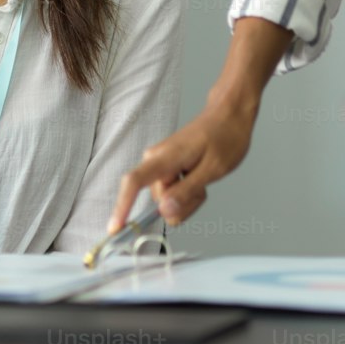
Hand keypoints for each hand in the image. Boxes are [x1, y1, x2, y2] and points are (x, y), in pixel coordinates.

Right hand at [107, 99, 257, 231]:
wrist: (229, 114)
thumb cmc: (225, 136)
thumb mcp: (213, 169)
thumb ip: (187, 191)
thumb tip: (164, 212)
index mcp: (165, 158)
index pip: (134, 182)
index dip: (122, 207)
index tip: (115, 229)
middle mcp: (156, 159)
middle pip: (158, 201)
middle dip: (182, 205)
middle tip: (203, 189)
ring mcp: (160, 162)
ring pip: (166, 199)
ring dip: (188, 198)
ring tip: (203, 176)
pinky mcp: (166, 166)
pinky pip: (171, 191)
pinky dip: (187, 191)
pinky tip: (199, 176)